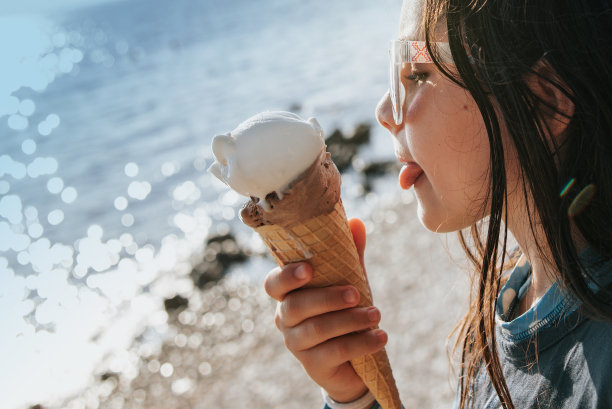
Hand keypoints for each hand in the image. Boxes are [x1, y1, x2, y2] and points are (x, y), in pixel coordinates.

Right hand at [263, 218, 387, 402]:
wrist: (353, 360)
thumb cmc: (344, 312)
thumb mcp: (348, 281)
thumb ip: (349, 254)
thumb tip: (356, 221)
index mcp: (289, 295)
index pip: (273, 284)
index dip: (286, 277)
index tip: (309, 270)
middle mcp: (285, 319)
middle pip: (295, 307)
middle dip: (327, 298)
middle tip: (357, 293)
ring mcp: (296, 344)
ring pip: (316, 330)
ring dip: (350, 321)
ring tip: (377, 315)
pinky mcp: (313, 366)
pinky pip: (334, 353)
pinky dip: (360, 343)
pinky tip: (381, 337)